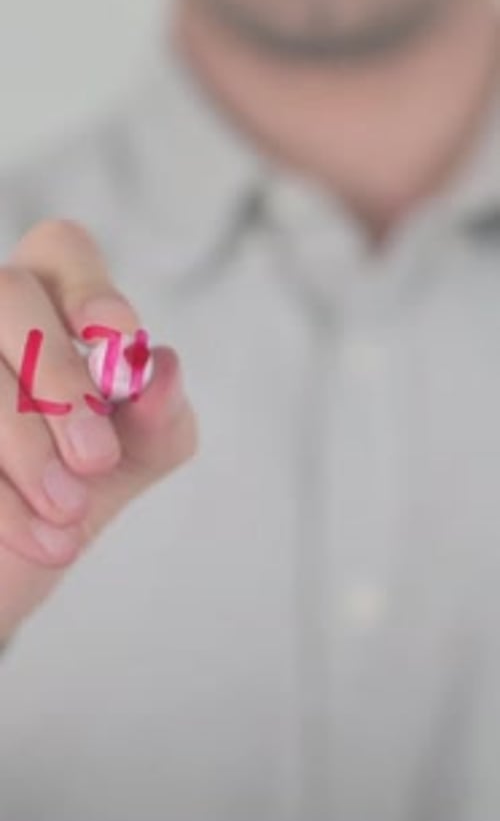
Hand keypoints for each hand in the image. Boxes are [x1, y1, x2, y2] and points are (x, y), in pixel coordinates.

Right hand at [0, 220, 197, 639]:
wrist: (8, 569)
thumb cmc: (71, 496)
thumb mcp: (134, 461)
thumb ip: (159, 420)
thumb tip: (162, 369)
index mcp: (51, 313)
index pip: (63, 251)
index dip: (91, 288)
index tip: (121, 343)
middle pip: (10, 295)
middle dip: (59, 377)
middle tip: (95, 457)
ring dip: (26, 444)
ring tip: (68, 513)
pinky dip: (0, 499)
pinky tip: (37, 538)